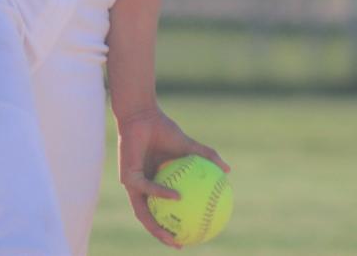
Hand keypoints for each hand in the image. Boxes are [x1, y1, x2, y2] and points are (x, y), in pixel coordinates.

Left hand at [117, 107, 229, 247]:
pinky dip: (161, 193)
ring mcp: (132, 182)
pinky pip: (147, 188)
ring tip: (173, 237)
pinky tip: (177, 196)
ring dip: (155, 227)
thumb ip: (206, 157)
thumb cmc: (162, 128)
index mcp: (153, 181)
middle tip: (179, 244)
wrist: (143, 114)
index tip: (188, 237)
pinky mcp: (127, 175)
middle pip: (148, 218)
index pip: (159, 210)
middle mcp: (140, 185)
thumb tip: (228, 170)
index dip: (171, 225)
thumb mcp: (188, 145)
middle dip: (161, 235)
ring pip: (142, 211)